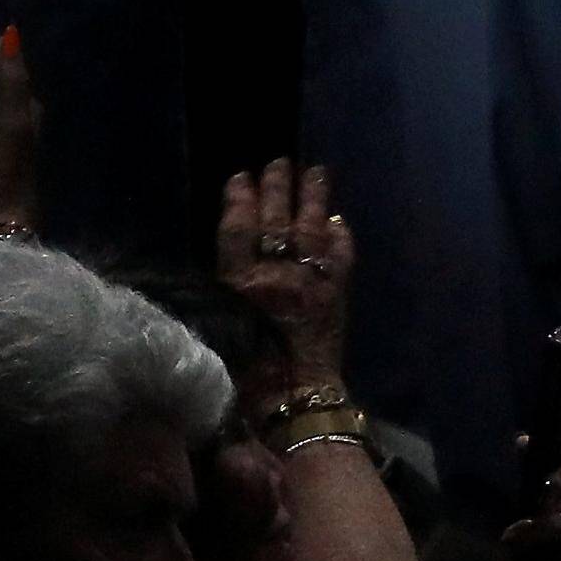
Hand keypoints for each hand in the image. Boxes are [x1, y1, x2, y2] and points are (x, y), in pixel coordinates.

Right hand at [216, 156, 355, 387]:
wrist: (296, 398)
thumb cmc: (245, 376)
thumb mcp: (219, 331)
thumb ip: (225, 294)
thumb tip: (233, 261)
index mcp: (240, 287)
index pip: (237, 232)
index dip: (239, 202)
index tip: (240, 178)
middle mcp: (277, 275)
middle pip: (276, 222)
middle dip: (277, 189)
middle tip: (279, 161)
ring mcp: (312, 280)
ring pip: (312, 228)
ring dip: (313, 198)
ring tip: (315, 171)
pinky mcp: (337, 292)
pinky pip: (341, 254)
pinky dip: (341, 235)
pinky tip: (338, 220)